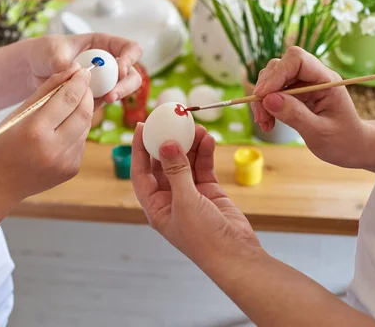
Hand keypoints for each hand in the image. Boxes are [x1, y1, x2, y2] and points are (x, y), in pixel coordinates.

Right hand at [0, 63, 92, 201]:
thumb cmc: (3, 143)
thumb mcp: (18, 113)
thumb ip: (46, 90)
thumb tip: (72, 71)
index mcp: (35, 131)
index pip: (68, 99)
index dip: (79, 82)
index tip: (84, 72)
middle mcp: (54, 149)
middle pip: (84, 113)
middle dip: (87, 95)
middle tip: (83, 84)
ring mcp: (65, 162)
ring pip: (85, 127)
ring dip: (82, 112)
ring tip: (68, 107)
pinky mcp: (72, 169)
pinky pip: (81, 142)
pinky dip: (76, 131)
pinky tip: (62, 131)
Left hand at [25, 33, 142, 106]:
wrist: (32, 70)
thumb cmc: (45, 51)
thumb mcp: (52, 50)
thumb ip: (64, 61)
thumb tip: (74, 73)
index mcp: (103, 44)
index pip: (130, 48)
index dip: (129, 58)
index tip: (119, 69)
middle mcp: (108, 63)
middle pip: (132, 74)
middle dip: (126, 85)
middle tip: (112, 94)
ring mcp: (104, 82)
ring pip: (123, 90)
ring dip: (117, 96)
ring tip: (105, 101)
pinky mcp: (95, 97)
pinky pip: (104, 103)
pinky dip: (100, 106)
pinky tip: (88, 108)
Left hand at [131, 124, 261, 267]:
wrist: (236, 255)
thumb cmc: (203, 237)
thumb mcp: (186, 202)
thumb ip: (176, 171)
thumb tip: (165, 144)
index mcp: (156, 206)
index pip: (141, 172)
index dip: (139, 149)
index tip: (142, 126)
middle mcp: (170, 198)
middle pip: (163, 164)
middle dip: (167, 142)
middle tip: (170, 120)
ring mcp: (191, 194)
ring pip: (186, 162)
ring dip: (189, 145)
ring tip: (196, 128)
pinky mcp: (209, 191)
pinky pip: (203, 166)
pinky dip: (205, 153)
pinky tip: (208, 140)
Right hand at [251, 46, 371, 168]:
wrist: (352, 147)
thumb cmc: (343, 140)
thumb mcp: (319, 132)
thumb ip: (295, 115)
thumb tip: (268, 99)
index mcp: (326, 80)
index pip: (297, 60)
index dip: (277, 74)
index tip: (262, 96)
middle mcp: (313, 77)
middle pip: (279, 66)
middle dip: (265, 89)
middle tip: (261, 117)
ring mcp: (303, 84)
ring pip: (272, 78)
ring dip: (262, 100)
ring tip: (264, 123)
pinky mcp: (295, 94)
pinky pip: (273, 92)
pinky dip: (265, 106)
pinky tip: (268, 123)